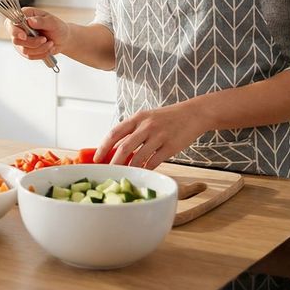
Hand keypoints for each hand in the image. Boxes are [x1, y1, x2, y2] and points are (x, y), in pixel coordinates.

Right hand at [6, 7, 69, 60]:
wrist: (63, 39)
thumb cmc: (57, 27)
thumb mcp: (53, 22)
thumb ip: (41, 21)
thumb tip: (30, 21)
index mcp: (25, 16)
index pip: (11, 23)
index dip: (15, 31)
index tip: (24, 36)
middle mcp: (20, 28)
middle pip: (16, 39)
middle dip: (33, 42)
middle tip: (44, 39)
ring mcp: (22, 40)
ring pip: (24, 50)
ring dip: (39, 49)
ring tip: (50, 43)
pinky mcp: (25, 49)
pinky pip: (29, 56)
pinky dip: (40, 54)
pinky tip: (47, 49)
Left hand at [95, 101, 211, 167]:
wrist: (193, 114)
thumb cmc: (166, 118)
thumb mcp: (147, 118)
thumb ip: (132, 131)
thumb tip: (114, 149)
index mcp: (138, 118)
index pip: (115, 132)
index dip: (103, 147)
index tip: (96, 159)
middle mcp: (147, 126)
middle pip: (124, 147)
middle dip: (113, 162)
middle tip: (108, 172)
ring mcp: (159, 136)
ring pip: (138, 157)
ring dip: (129, 168)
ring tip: (124, 175)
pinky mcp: (171, 146)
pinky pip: (154, 162)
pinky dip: (146, 169)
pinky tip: (142, 173)